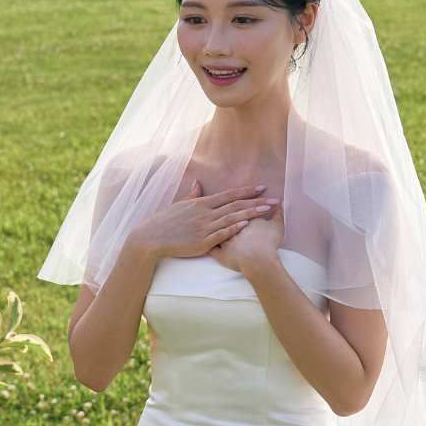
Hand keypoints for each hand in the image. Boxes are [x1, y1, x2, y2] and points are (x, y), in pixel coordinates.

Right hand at [129, 181, 277, 258]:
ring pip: (232, 218)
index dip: (246, 191)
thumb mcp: (178, 205)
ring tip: (267, 211)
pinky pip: (222, 234)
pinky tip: (247, 225)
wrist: (151, 238)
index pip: (228, 195)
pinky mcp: (202, 242)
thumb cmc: (163, 222)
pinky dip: (235, 229)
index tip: (262, 187)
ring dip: (251, 214)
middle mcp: (205, 213)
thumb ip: (191, 195)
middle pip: (235, 205)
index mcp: (200, 204)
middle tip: (274, 199)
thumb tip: (198, 184)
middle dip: (256, 201)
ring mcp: (204, 228)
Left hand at [209, 204, 283, 273]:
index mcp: (241, 218)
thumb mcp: (277, 226)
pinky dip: (206, 247)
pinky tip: (202, 244)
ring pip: (211, 232)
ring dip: (208, 228)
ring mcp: (223, 240)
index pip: (236, 208)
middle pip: (221, 217)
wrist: (259, 260)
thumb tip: (280, 203)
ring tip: (205, 224)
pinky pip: (210, 250)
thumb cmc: (269, 242)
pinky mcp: (220, 254)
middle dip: (217, 213)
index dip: (235, 204)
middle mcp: (229, 227)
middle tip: (214, 211)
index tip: (233, 202)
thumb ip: (278, 214)